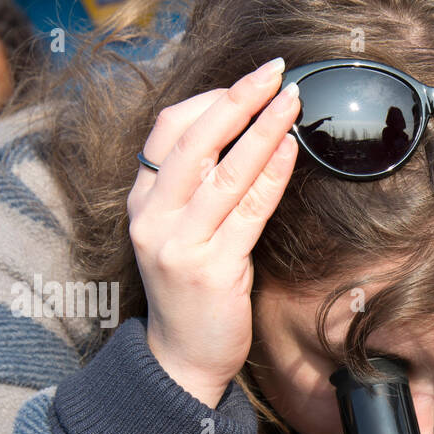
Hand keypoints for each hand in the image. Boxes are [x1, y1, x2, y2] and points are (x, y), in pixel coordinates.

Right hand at [128, 58, 300, 406]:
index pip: (167, 132)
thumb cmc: (193, 293)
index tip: (247, 85)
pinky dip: (272, 176)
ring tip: (291, 103)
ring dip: (264, 130)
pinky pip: (249, 211)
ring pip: (226, 173)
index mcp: (142, 204)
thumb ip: (199, 191)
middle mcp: (153, 219)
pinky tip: (291, 150)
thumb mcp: (183, 234)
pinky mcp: (212, 270)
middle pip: (195, 141)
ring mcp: (180, 245)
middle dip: (238, 101)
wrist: (184, 358)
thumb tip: (244, 138)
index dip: (209, 102)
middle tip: (275, 74)